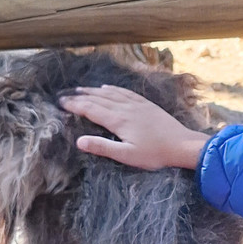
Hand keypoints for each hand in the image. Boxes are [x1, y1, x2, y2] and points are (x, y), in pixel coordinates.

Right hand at [59, 85, 208, 170]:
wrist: (182, 144)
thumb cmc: (155, 154)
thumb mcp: (127, 155)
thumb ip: (103, 147)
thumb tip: (79, 141)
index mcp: (118, 120)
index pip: (90, 109)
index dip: (74, 105)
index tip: (60, 103)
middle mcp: (125, 108)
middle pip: (97, 99)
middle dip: (79, 96)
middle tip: (64, 95)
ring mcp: (136, 104)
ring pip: (110, 93)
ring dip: (93, 90)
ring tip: (80, 89)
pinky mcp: (146, 104)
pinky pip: (125, 92)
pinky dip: (112, 89)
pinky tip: (107, 88)